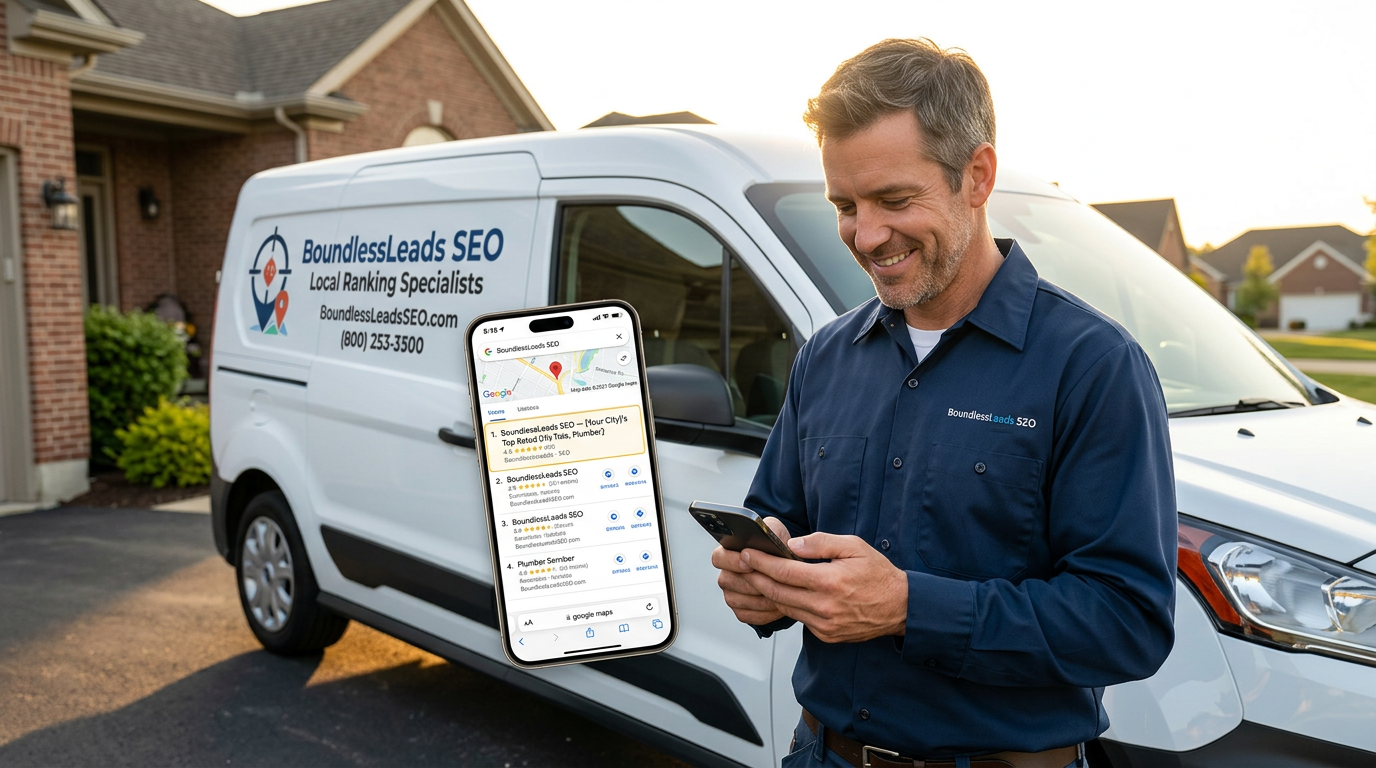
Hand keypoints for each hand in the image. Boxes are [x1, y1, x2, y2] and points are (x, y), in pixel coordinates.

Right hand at [710, 517, 791, 626]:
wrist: (786, 567)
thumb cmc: (776, 547)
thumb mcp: (775, 531)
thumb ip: (770, 530)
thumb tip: (771, 538)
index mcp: (728, 553)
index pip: (718, 557)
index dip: (732, 561)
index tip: (749, 563)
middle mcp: (726, 574)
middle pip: (728, 581)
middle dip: (751, 581)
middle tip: (770, 580)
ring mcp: (732, 594)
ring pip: (739, 600)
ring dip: (760, 597)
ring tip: (780, 592)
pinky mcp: (741, 611)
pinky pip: (748, 615)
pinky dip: (764, 612)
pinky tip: (779, 605)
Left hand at [740, 531, 907, 642]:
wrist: (900, 607)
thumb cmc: (878, 574)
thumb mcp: (853, 547)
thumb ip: (820, 543)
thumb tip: (791, 545)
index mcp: (830, 581)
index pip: (784, 572)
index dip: (761, 562)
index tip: (747, 553)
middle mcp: (824, 606)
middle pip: (777, 592)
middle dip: (755, 577)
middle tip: (742, 565)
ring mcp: (825, 624)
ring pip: (785, 607)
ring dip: (766, 593)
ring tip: (754, 578)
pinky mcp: (826, 635)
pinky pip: (799, 619)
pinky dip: (787, 606)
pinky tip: (780, 594)